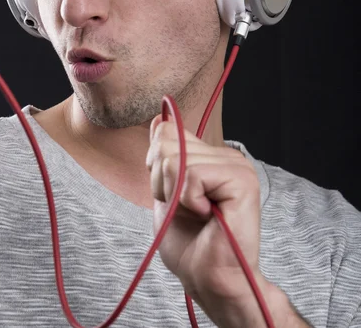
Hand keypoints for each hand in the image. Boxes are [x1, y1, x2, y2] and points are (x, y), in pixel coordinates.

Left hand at [147, 116, 268, 326]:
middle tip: (185, 208)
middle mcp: (226, 155)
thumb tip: (159, 119)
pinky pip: (192, 174)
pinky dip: (188, 200)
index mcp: (209, 156)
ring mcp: (236, 165)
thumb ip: (165, 156)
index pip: (164, 131)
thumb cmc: (188, 243)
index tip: (171, 194)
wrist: (208, 277)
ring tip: (196, 213)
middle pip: (165, 142)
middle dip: (161, 181)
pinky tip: (207, 215)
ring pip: (176, 159)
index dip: (155, 166)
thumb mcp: (165, 191)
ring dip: (174, 194)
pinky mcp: (242, 179)